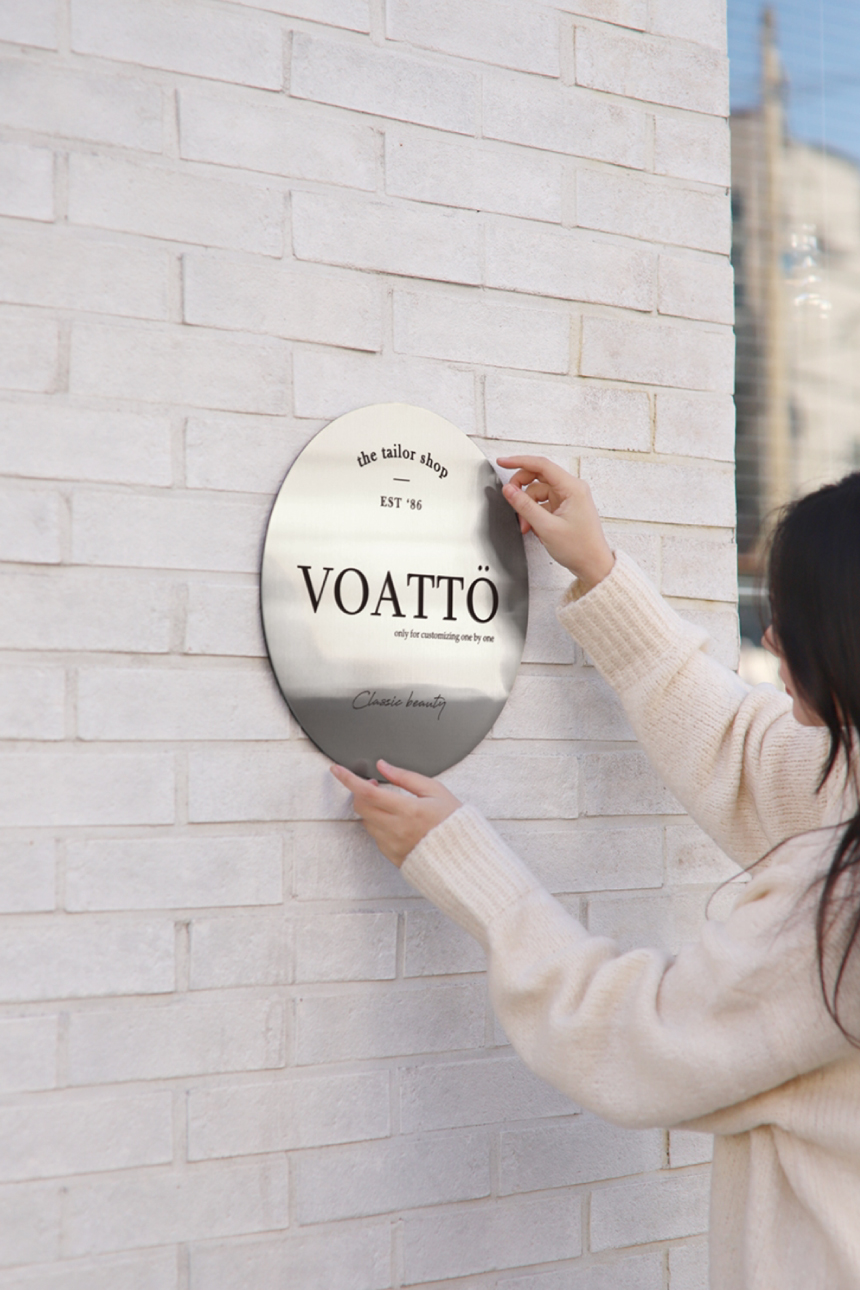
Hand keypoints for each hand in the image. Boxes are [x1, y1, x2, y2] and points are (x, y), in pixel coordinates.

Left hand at [330, 759, 460, 866]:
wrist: (463, 856)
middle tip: (372, 784)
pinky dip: (378, 825)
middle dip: (360, 792)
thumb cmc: (453, 823)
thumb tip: (384, 766)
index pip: (368, 791)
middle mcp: (397, 829)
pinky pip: (375, 837)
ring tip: (388, 803)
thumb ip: (406, 777)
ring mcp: (393, 845)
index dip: (348, 779)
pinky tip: (394, 821)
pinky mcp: (392, 856)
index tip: (337, 770)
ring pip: (366, 822)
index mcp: (408, 810)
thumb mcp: (435, 791)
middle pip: (361, 806)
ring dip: (370, 809)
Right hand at [497, 455, 614, 590]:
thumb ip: (525, 506)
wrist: (593, 565)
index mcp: (573, 488)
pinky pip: (543, 503)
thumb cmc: (580, 548)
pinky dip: (534, 514)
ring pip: (538, 492)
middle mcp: (572, 489)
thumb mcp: (546, 527)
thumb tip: (509, 490)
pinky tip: (534, 527)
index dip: (519, 462)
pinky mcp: (564, 508)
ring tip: (526, 526)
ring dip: (528, 508)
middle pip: (538, 477)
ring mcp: (568, 499)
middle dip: (522, 490)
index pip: (541, 465)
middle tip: (511, 500)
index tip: (502, 462)